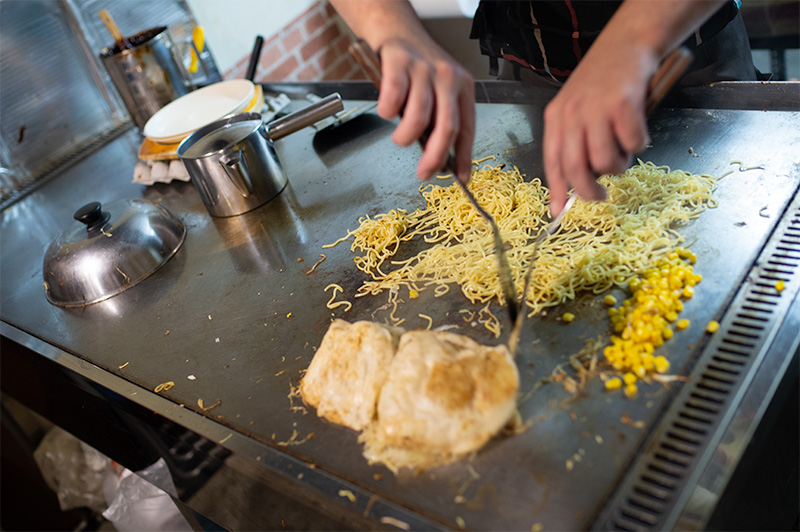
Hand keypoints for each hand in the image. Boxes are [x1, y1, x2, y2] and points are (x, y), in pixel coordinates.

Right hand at [377, 37, 474, 182]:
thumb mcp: (438, 91)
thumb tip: (440, 158)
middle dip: (435, 158)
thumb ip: (439, 119)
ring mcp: (423, 69)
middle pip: (447, 127)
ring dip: (405, 138)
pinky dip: (387, 111)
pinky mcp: (399, 62)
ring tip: (400, 139)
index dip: (464, 157)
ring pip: (418, 117)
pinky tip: (386, 112)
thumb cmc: (417, 68)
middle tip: (425, 173)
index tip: (460, 178)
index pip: (468, 128)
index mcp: (462, 87)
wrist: (397, 30)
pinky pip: (393, 98)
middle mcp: (447, 77)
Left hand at [543, 40, 658, 214]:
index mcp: (556, 116)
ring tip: (624, 150)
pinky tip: (638, 129)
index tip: (558, 212)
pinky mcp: (623, 103)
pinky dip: (639, 143)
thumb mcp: (576, 107)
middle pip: (576, 168)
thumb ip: (574, 140)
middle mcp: (571, 114)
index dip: (555, 190)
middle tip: (601, 196)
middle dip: (589, 191)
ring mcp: (596, 108)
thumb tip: (576, 182)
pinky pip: (632, 143)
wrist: (628, 42)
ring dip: (619, 165)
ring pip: (605, 161)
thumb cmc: (604, 79)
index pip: (551, 161)